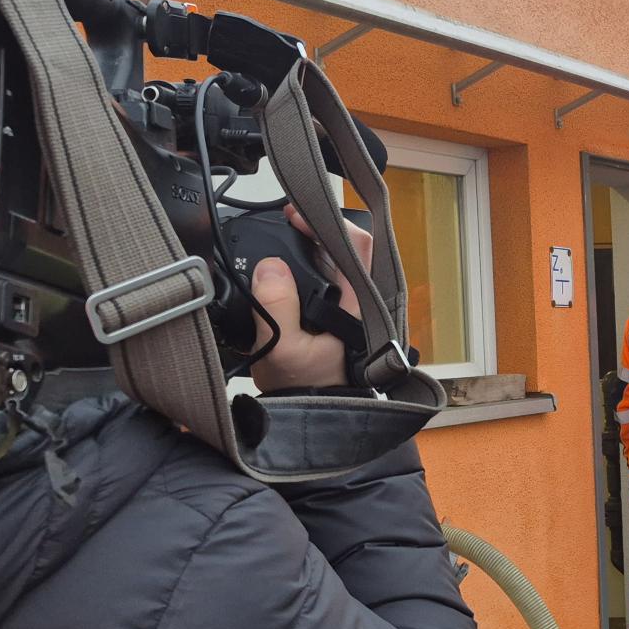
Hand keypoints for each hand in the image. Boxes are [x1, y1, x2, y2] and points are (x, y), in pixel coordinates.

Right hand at [249, 205, 371, 392]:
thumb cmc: (302, 386)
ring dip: (310, 243)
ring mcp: (345, 305)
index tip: (296, 217)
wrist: (305, 411)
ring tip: (282, 231)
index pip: (358, 247)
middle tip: (285, 218)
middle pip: (345, 247)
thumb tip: (271, 267)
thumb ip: (276, 308)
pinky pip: (322, 274)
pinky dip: (304, 260)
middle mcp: (357, 301)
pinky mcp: (332, 311)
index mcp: (356, 306)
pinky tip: (283, 259)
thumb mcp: (281, 348)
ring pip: (333, 259)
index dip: (329, 223)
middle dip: (316, 227)